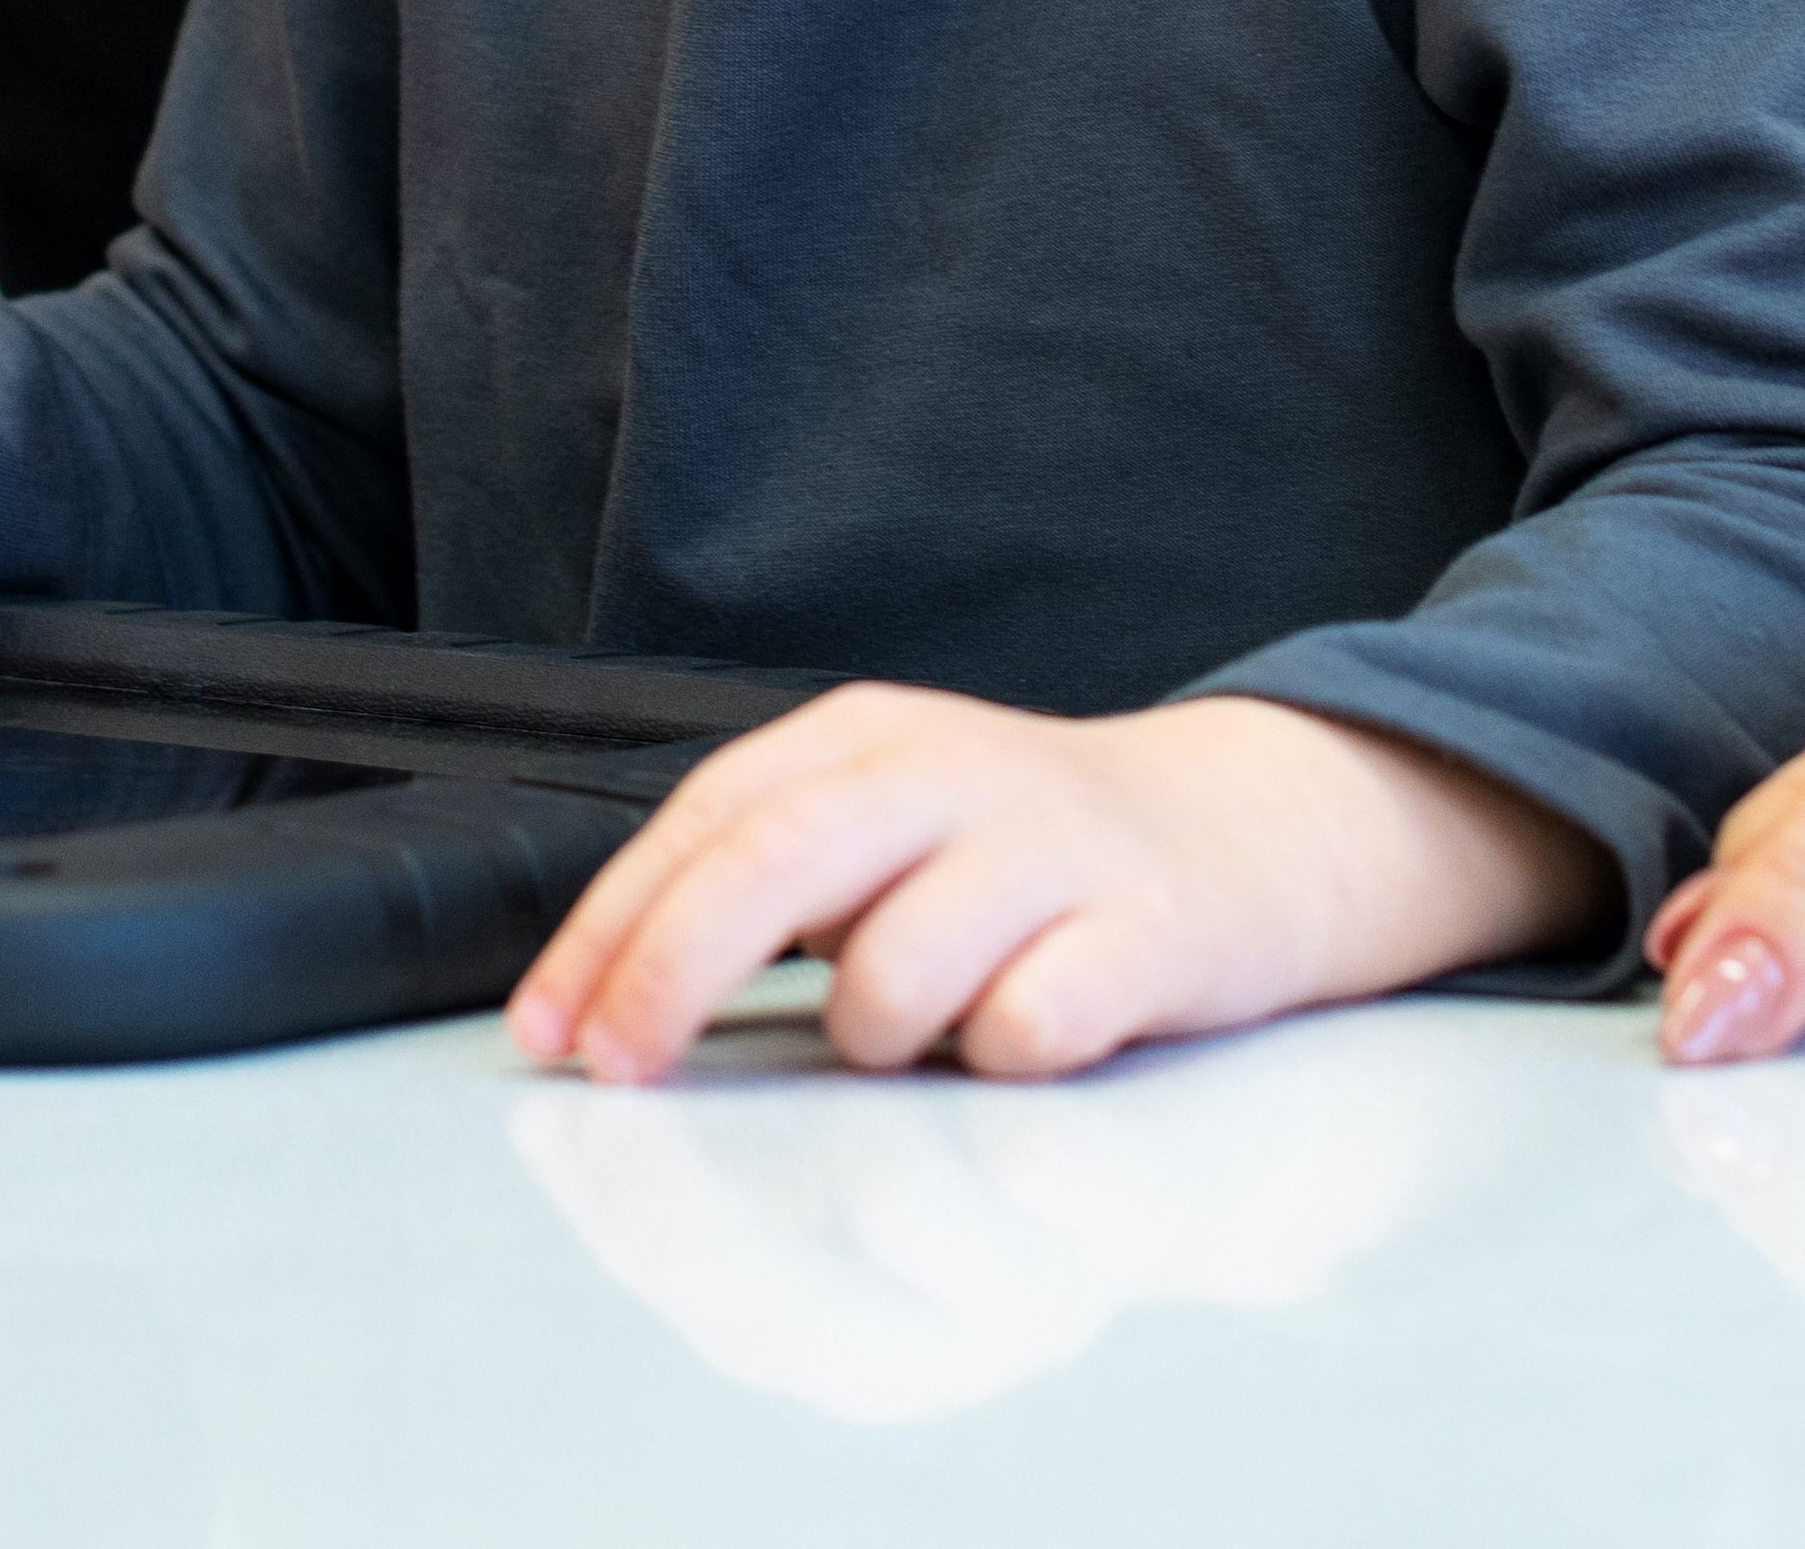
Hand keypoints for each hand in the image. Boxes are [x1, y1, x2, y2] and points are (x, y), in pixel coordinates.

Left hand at [503, 687, 1598, 1089]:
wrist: (1253, 830)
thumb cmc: (1031, 856)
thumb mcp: (890, 821)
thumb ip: (769, 876)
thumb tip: (608, 994)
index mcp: (870, 735)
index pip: (706, 818)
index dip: (611, 929)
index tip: (551, 1030)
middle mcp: (953, 769)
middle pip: (773, 859)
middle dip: (670, 971)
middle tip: (618, 1069)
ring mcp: (1055, 846)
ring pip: (895, 972)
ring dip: (875, 1036)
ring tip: (924, 1034)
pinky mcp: (1148, 931)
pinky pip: (1026, 1029)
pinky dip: (999, 1060)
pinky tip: (1026, 1036)